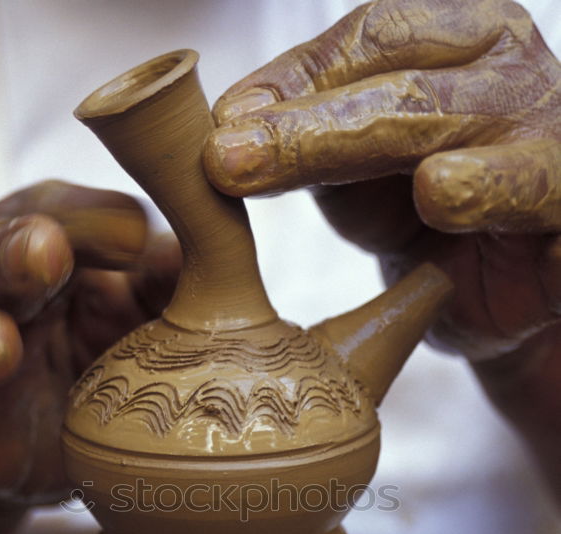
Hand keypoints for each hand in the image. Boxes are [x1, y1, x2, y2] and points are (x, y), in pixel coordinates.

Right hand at [0, 181, 179, 503]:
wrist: (75, 448)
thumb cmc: (114, 356)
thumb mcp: (147, 316)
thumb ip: (166, 285)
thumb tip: (189, 253)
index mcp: (45, 256)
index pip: (51, 215)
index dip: (85, 218)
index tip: (132, 233)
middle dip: (13, 257)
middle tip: (47, 254)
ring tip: (0, 349)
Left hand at [204, 0, 560, 361]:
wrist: (492, 280)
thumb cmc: (420, 205)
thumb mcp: (351, 163)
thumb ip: (303, 137)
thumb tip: (225, 130)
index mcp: (457, 38)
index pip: (373, 41)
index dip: (296, 83)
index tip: (222, 129)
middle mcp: (512, 77)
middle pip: (417, 95)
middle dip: (321, 132)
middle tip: (235, 163)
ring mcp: (556, 149)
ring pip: (509, 165)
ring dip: (473, 182)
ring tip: (436, 194)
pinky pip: (560, 217)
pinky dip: (537, 223)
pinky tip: (533, 245)